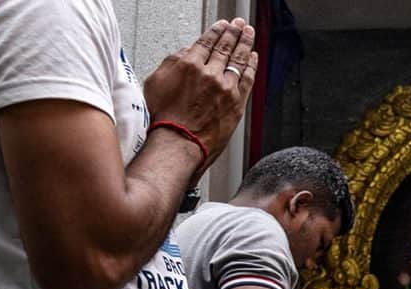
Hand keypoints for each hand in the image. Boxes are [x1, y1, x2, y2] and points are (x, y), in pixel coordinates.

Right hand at [144, 18, 257, 178]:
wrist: (179, 142)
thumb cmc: (164, 119)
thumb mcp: (156, 83)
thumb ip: (171, 63)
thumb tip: (185, 52)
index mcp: (189, 65)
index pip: (207, 42)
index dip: (216, 31)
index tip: (222, 25)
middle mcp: (210, 74)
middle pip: (225, 47)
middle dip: (234, 32)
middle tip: (239, 24)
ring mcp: (226, 88)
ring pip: (239, 59)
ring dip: (246, 43)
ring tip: (249, 32)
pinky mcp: (237, 103)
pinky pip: (248, 79)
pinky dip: (252, 65)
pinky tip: (254, 57)